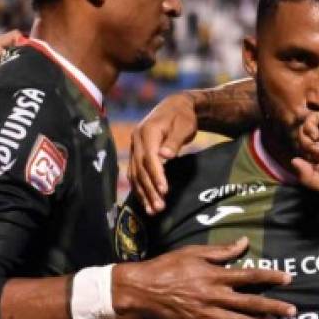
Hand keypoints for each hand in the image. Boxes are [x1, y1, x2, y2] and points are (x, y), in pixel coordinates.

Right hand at [114, 237, 295, 318]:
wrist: (141, 290)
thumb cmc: (168, 266)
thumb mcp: (195, 252)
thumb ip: (221, 251)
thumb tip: (244, 243)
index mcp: (215, 275)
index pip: (250, 276)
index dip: (271, 277)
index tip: (288, 279)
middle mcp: (214, 296)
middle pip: (250, 303)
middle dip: (274, 307)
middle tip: (293, 311)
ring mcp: (205, 315)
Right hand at [128, 92, 198, 214]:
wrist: (175, 107)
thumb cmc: (183, 116)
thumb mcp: (184, 125)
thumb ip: (175, 141)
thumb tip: (164, 156)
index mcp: (147, 131)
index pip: (149, 157)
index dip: (156, 175)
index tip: (164, 191)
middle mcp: (137, 140)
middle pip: (140, 169)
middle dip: (149, 190)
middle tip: (159, 208)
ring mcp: (135, 147)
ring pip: (136, 174)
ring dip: (143, 193)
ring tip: (153, 211)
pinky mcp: (136, 154)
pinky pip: (135, 174)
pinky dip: (140, 188)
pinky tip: (146, 202)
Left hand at [292, 112, 318, 193]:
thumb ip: (305, 176)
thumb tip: (293, 161)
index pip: (304, 153)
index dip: (305, 161)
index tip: (318, 168)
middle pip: (302, 140)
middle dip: (305, 150)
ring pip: (304, 129)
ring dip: (306, 140)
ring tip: (318, 148)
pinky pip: (310, 118)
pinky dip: (308, 128)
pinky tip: (316, 138)